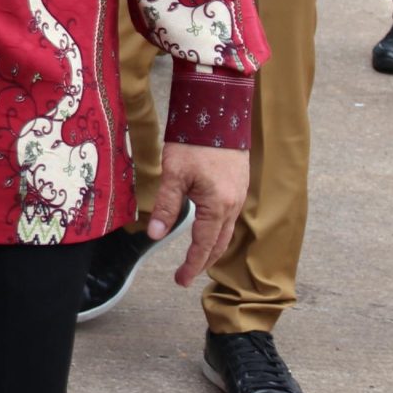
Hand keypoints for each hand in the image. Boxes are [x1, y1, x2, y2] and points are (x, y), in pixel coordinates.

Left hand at [151, 142, 248, 285]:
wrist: (218, 112)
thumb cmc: (194, 141)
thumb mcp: (173, 174)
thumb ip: (165, 205)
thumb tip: (154, 234)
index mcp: (217, 206)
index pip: (204, 245)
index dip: (191, 265)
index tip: (180, 280)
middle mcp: (233, 204)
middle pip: (219, 243)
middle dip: (202, 262)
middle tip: (185, 276)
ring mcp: (239, 194)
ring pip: (226, 231)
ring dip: (212, 248)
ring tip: (197, 259)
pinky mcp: (239, 185)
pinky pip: (230, 217)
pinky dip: (219, 231)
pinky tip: (209, 230)